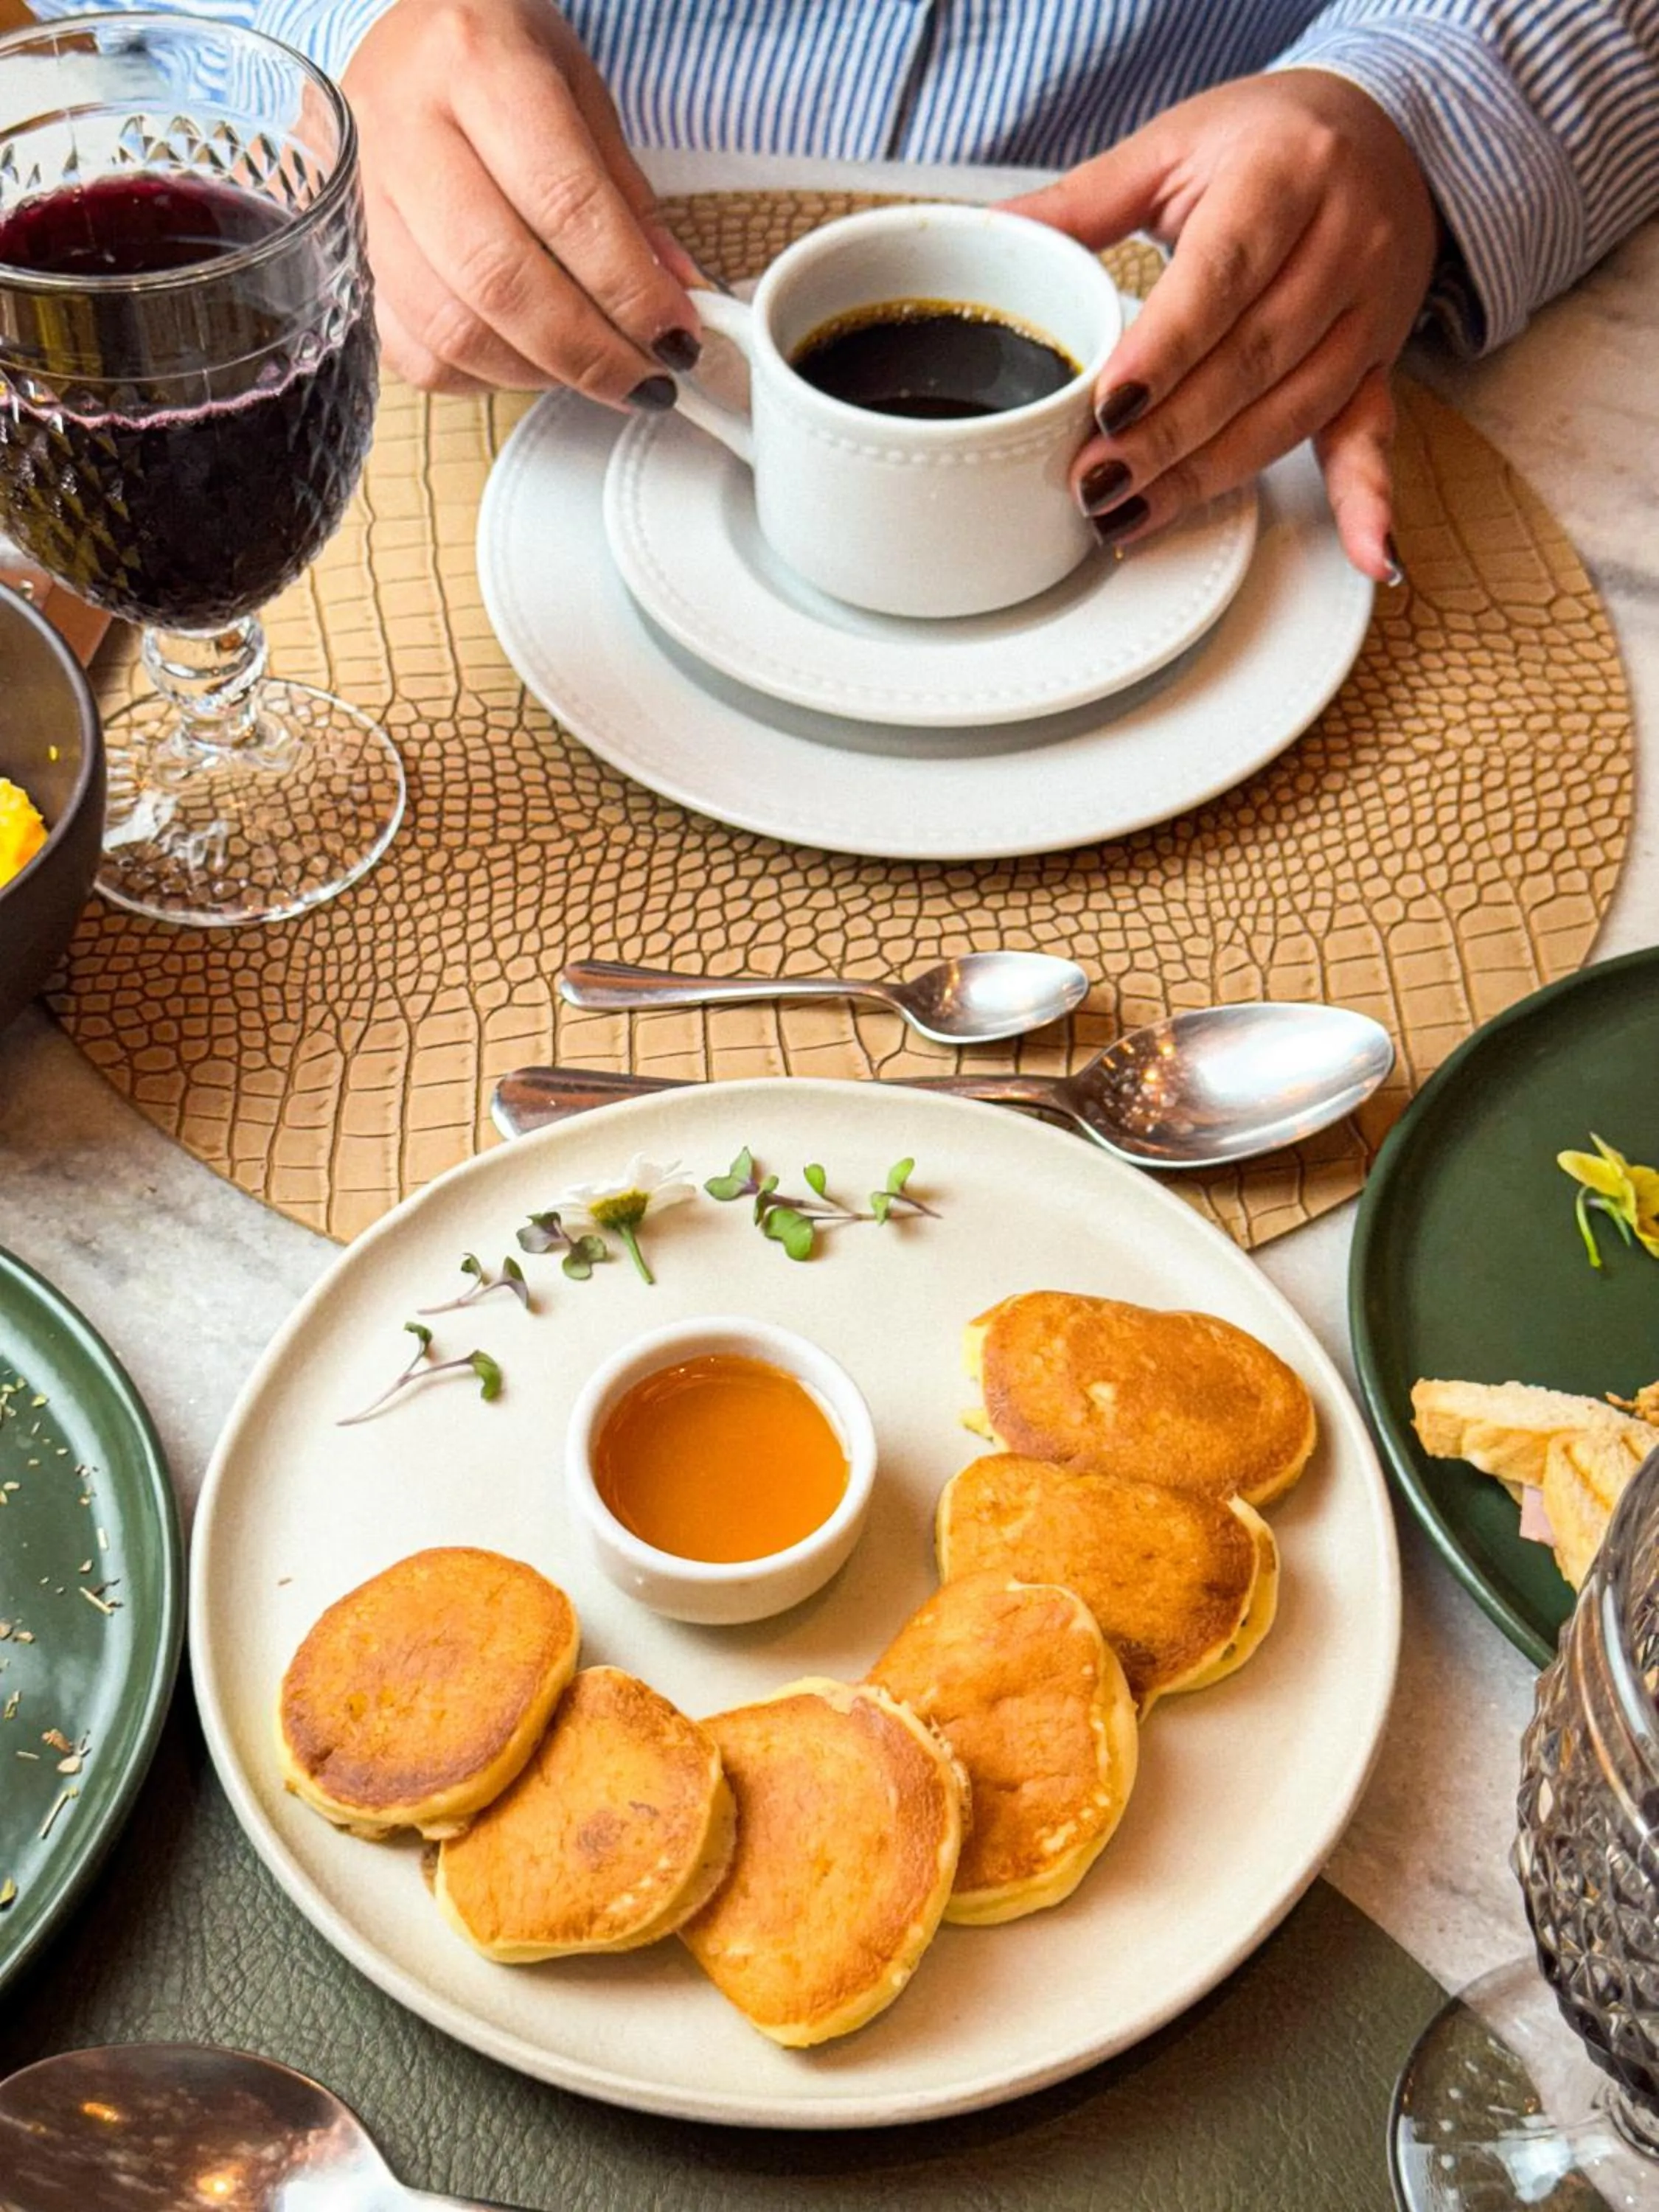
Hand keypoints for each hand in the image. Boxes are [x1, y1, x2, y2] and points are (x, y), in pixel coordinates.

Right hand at [342, 0, 703, 399]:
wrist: (400, 36)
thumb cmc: (495, 57)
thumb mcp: (579, 93)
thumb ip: (629, 200)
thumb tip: (677, 300)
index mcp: (476, 64)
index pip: (564, 204)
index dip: (630, 291)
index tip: (677, 338)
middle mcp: (404, 126)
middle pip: (500, 281)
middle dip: (588, 353)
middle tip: (646, 381)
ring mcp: (359, 196)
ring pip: (452, 330)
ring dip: (540, 374)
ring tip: (595, 372)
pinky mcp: (341, 254)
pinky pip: (413, 351)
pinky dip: (483, 377)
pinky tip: (527, 360)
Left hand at [1004, 71, 1439, 580]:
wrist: (1384, 129)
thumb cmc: (1265, 140)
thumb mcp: (1173, 147)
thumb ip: (1082, 200)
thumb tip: (990, 234)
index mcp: (1285, 174)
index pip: (1221, 277)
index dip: (1164, 352)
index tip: (1106, 410)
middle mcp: (1344, 241)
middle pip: (1251, 360)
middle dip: (1167, 435)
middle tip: (1095, 485)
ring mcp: (1370, 308)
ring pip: (1292, 411)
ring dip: (1212, 475)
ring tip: (1134, 518)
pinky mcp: (1381, 359)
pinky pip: (1374, 434)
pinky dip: (1369, 500)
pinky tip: (1370, 558)